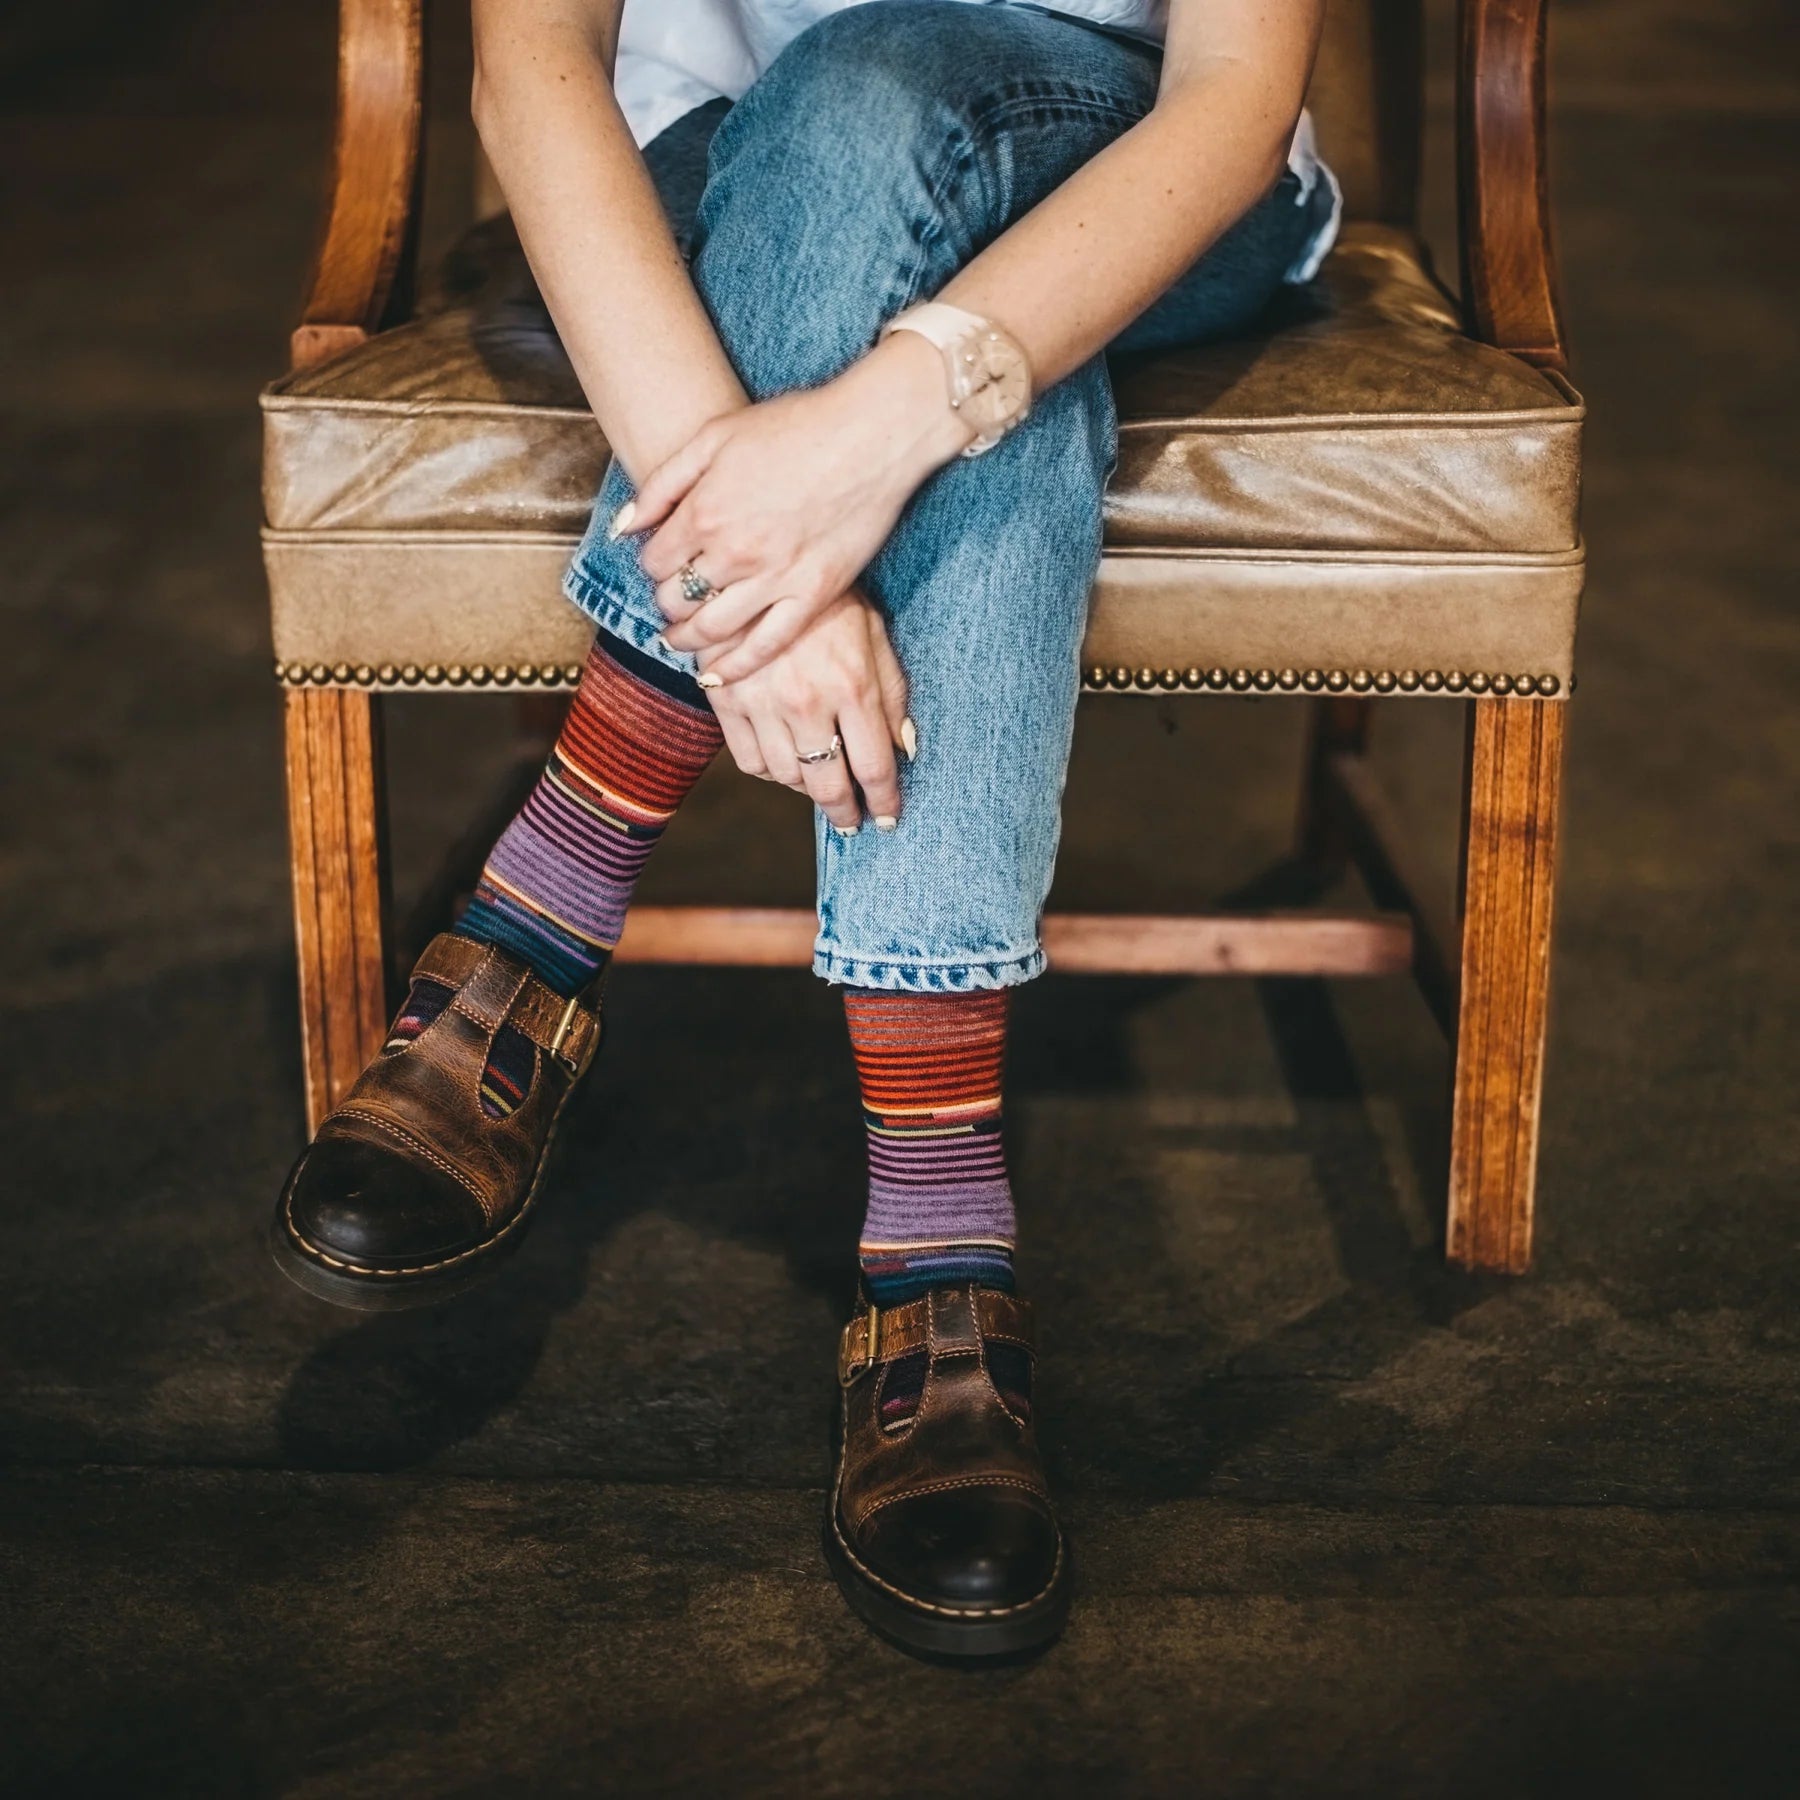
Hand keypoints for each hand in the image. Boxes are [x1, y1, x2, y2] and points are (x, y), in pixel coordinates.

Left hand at [625, 333, 968, 682]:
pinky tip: (716, 675)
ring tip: (680, 640)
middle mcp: (732, 552)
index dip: (652, 566)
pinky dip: (735, 667)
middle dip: (666, 603)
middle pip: (676, 599)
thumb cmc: (796, 425)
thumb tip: (626, 528)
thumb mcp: (715, 436)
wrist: (870, 435)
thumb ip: (663, 484)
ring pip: (711, 630)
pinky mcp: (813, 596)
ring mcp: (774, 578)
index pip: (654, 562)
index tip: (661, 566)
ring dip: (687, 640)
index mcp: (704, 511)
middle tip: (672, 602)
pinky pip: (765, 645)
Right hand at [703, 589, 911, 831]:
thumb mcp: (874, 635)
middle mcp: (807, 702)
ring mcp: (763, 703)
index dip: (884, 801)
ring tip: (819, 781)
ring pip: (787, 777)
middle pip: (828, 785)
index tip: (887, 819)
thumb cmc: (828, 600)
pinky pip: (750, 762)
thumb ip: (893, 693)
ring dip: (807, 787)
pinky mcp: (727, 700)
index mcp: (852, 686)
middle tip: (851, 821)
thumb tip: (906, 749)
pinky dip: (769, 770)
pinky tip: (784, 760)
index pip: (875, 767)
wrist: (759, 563)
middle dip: (844, 811)